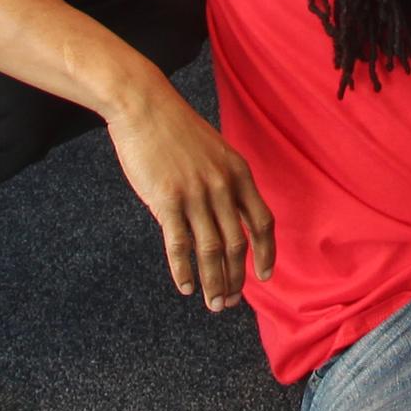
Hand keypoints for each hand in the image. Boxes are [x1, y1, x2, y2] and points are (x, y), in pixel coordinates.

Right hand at [101, 83, 276, 312]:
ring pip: (212, 251)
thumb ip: (223, 183)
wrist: (144, 105)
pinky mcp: (167, 200)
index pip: (262, 222)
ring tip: (213, 305)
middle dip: (237, 279)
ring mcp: (195, 194)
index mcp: (238, 173)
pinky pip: (180, 245)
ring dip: (215, 283)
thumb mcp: (213, 152)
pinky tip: (186, 287)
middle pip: (238, 244)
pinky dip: (184, 270)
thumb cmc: (175, 130)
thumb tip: (225, 218)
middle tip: (230, 302)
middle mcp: (222, 186)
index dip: (266, 253)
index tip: (264, 277)